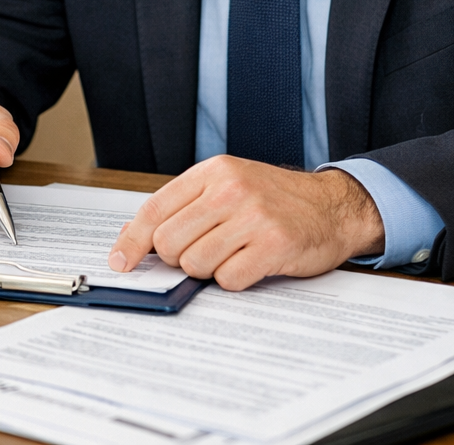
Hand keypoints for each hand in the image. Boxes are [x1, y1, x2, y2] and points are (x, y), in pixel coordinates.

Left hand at [106, 155, 384, 290]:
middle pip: (169, 242)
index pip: (154, 210)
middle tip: (201, 252)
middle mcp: (230, 189)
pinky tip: (250, 264)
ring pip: (196, 264)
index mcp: (212, 172)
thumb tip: (130, 237)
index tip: (120, 262)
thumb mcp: (225, 188)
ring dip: (209, 270)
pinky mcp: (275, 244)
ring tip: (231, 255)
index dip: (132, 241)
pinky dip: (235, 280)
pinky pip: (229, 280)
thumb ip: (181, 208)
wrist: (333, 206)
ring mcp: (254, 216)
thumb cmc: (273, 200)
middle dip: (178, 258)